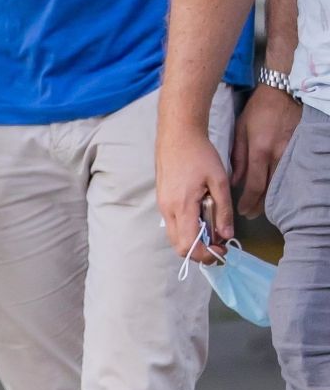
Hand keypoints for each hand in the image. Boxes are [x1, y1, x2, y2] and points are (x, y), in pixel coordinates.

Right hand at [156, 122, 232, 261]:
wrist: (178, 135)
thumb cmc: (200, 154)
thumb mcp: (219, 180)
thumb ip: (223, 210)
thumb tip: (226, 235)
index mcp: (182, 206)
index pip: (189, 245)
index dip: (205, 255)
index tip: (221, 249)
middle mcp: (167, 210)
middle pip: (178, 246)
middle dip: (199, 251)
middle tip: (218, 243)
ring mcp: (162, 205)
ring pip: (175, 236)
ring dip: (193, 239)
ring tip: (211, 227)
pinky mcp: (162, 200)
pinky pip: (173, 224)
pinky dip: (187, 228)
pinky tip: (201, 215)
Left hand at [231, 85, 299, 217]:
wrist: (283, 94)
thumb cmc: (258, 111)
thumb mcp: (240, 130)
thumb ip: (237, 157)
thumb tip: (235, 180)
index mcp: (260, 150)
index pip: (254, 185)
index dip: (248, 201)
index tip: (242, 211)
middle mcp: (277, 155)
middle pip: (270, 189)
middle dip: (260, 205)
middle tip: (251, 214)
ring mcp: (291, 154)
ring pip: (281, 184)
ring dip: (271, 198)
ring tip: (262, 208)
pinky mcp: (299, 151)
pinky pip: (289, 174)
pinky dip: (282, 185)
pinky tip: (277, 192)